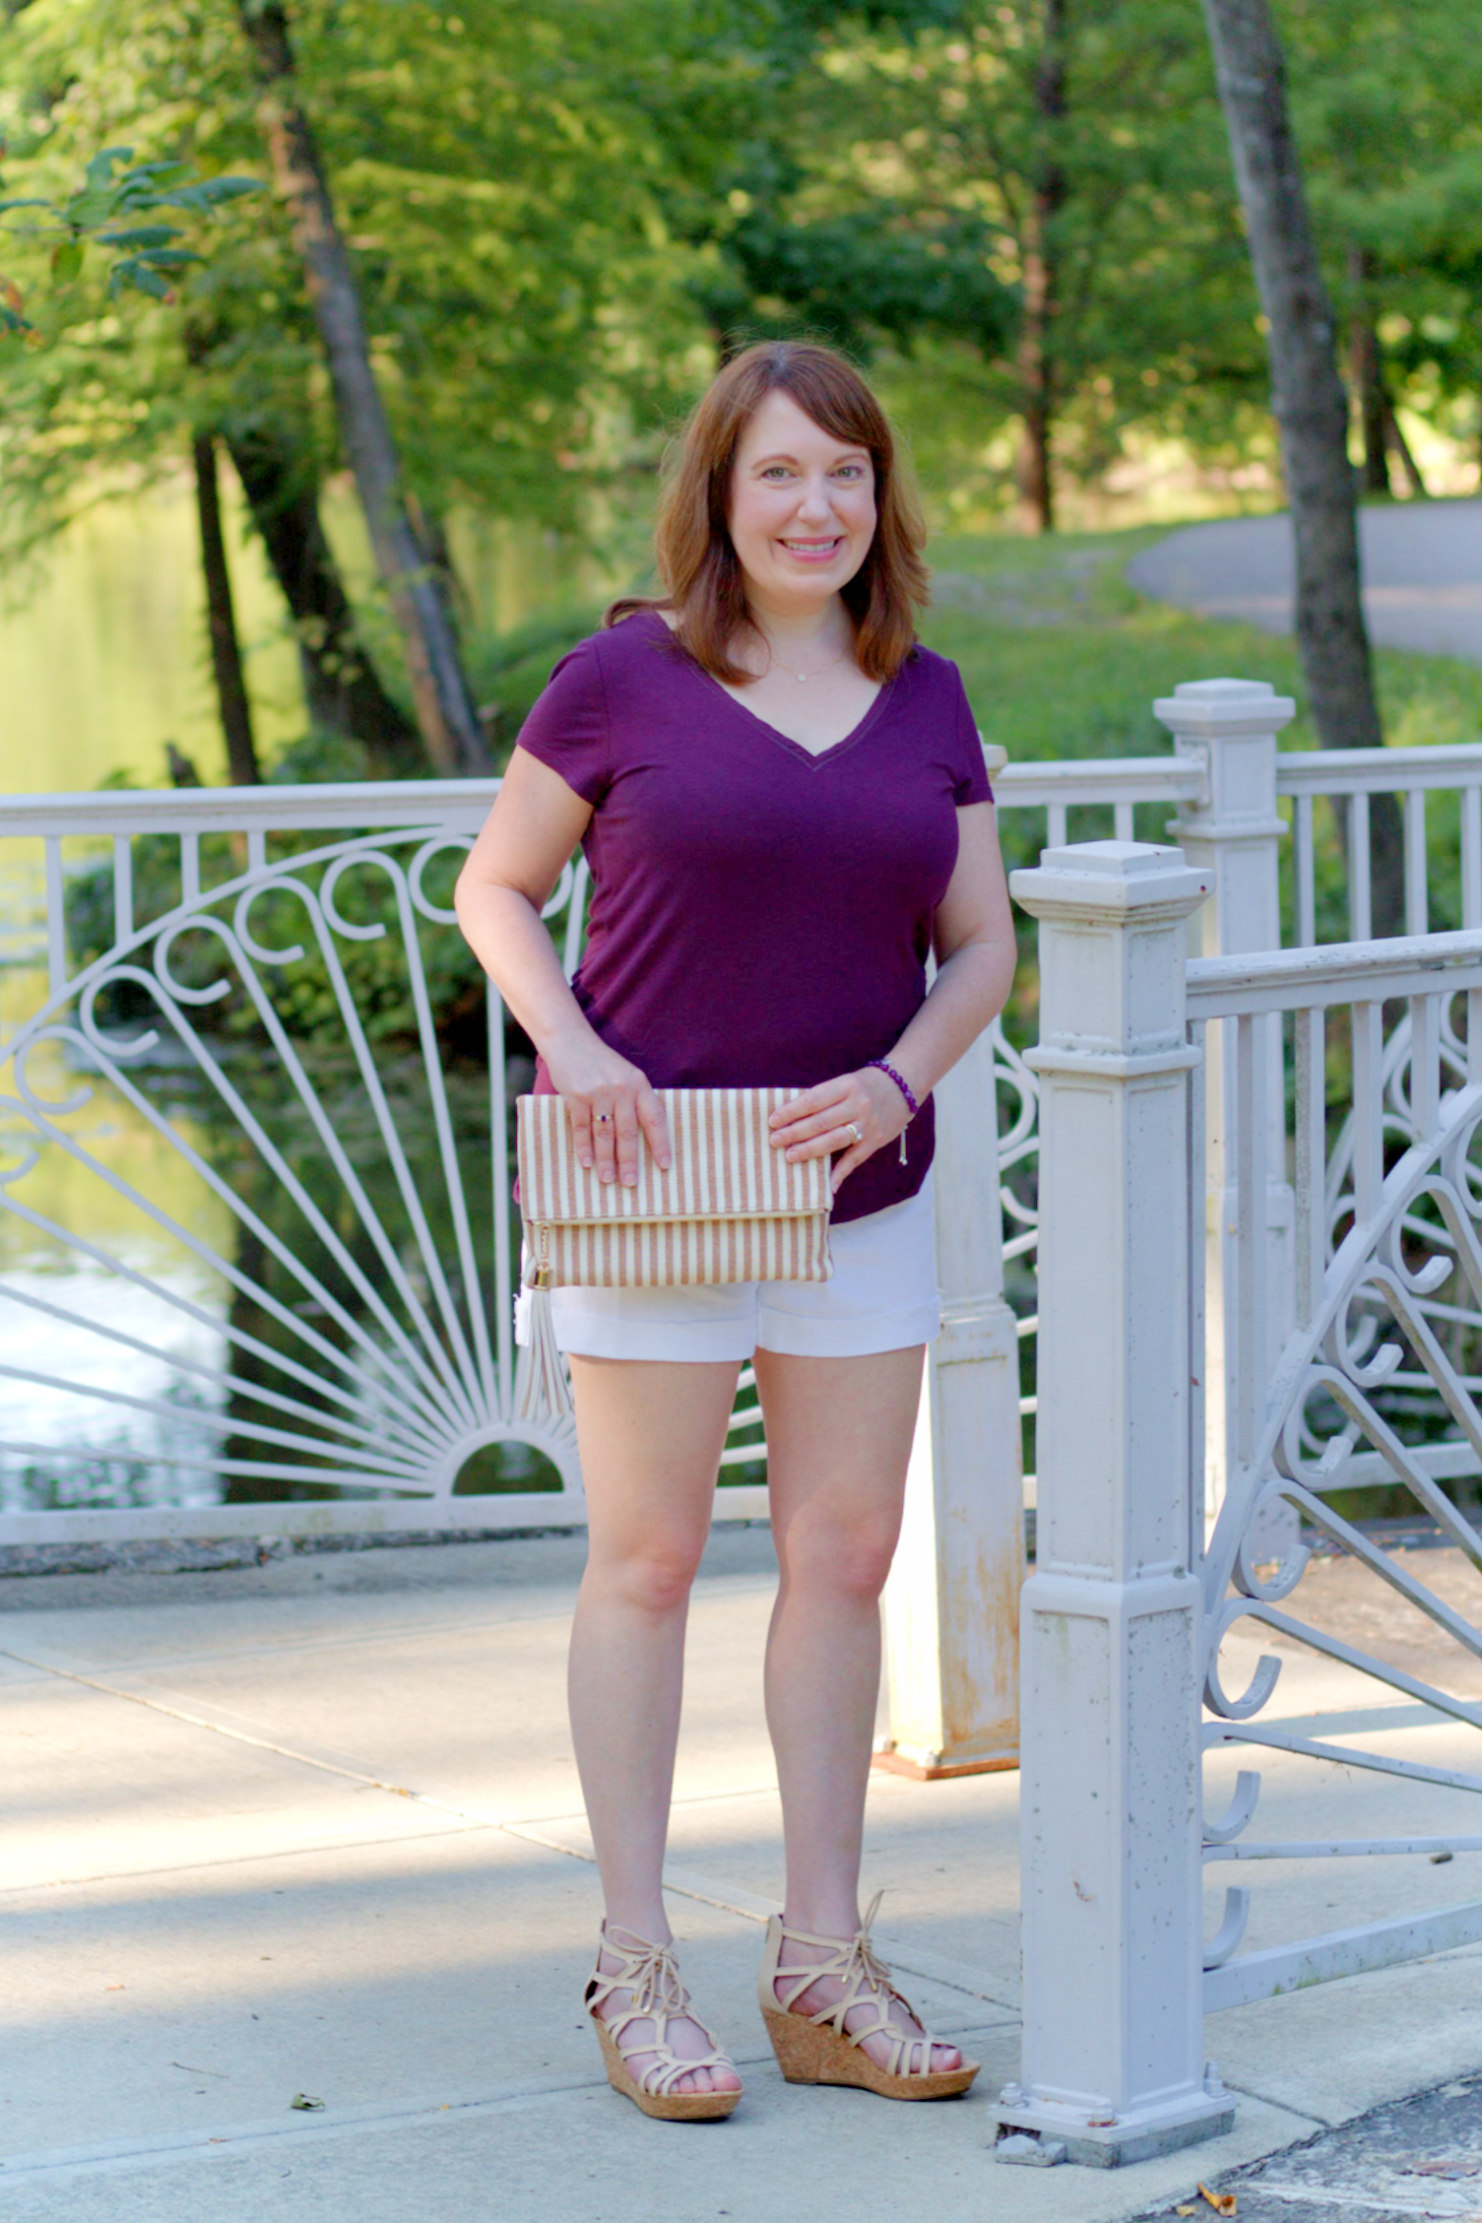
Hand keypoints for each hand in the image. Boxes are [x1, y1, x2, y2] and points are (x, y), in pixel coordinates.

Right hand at [540, 1030, 671, 1186]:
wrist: (569, 1040)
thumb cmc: (601, 1062)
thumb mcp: (626, 1075)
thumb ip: (635, 1099)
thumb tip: (643, 1135)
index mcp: (639, 1084)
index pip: (655, 1118)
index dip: (661, 1143)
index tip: (665, 1165)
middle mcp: (621, 1089)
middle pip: (628, 1132)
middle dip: (629, 1160)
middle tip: (630, 1183)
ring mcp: (598, 1092)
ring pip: (604, 1133)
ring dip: (605, 1159)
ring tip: (608, 1179)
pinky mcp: (576, 1095)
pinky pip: (582, 1127)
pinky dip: (583, 1147)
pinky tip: (586, 1162)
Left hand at [767, 1067, 911, 1193]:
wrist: (903, 1087)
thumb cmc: (865, 1085)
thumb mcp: (845, 1082)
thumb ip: (824, 1097)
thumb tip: (792, 1116)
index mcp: (847, 1086)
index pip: (814, 1100)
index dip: (792, 1111)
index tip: (773, 1120)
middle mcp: (858, 1104)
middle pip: (822, 1122)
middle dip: (795, 1132)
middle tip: (775, 1140)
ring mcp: (869, 1124)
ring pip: (835, 1140)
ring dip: (811, 1150)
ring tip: (791, 1156)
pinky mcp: (876, 1141)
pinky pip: (855, 1159)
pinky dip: (840, 1173)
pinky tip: (827, 1184)